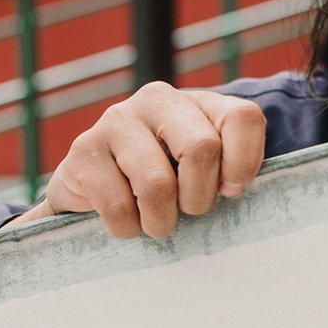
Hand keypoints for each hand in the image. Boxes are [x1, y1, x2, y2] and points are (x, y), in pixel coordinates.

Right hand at [19, 83, 265, 239]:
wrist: (92, 190)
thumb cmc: (161, 182)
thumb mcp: (200, 171)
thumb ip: (225, 169)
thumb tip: (232, 186)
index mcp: (196, 102)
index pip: (242, 118)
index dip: (244, 162)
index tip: (231, 191)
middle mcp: (156, 100)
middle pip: (201, 149)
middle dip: (198, 197)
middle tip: (185, 211)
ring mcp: (115, 121)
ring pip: (157, 184)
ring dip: (160, 221)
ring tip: (153, 220)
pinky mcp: (83, 150)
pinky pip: (118, 206)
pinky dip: (126, 227)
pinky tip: (123, 218)